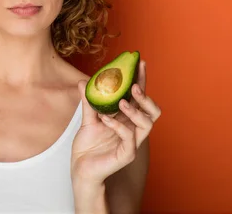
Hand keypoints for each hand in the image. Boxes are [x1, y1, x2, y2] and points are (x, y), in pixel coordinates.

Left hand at [71, 60, 160, 184]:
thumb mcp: (87, 119)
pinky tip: (105, 119)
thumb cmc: (88, 146)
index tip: (139, 62)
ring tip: (121, 102)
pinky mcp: (127, 154)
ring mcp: (133, 142)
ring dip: (135, 110)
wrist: (80, 168)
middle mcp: (133, 128)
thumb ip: (88, 101)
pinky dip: (118, 126)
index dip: (141, 80)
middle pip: (151, 109)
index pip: (138, 97)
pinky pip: (129, 138)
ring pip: (147, 123)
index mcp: (126, 118)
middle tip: (134, 85)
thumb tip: (83, 81)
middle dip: (146, 95)